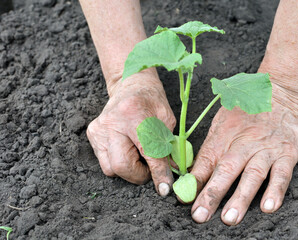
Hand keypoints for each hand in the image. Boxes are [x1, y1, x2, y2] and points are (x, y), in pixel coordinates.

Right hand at [87, 71, 175, 195]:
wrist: (130, 85)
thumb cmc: (151, 101)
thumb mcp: (167, 119)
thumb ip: (169, 146)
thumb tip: (173, 172)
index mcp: (134, 114)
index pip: (147, 152)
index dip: (158, 173)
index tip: (165, 189)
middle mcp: (112, 122)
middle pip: (122, 166)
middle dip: (139, 175)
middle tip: (150, 169)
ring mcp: (99, 128)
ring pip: (111, 168)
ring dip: (129, 170)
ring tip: (139, 156)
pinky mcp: (92, 134)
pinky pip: (105, 161)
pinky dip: (119, 162)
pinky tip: (128, 150)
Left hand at [190, 80, 297, 224]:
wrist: (280, 93)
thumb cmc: (246, 111)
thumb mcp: (222, 122)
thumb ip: (210, 147)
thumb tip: (194, 172)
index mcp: (223, 138)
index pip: (205, 163)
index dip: (194, 182)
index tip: (184, 200)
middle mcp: (242, 145)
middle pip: (225, 171)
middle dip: (211, 195)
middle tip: (200, 215)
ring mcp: (265, 150)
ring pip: (252, 176)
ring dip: (240, 198)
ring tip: (230, 217)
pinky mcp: (286, 153)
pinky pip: (282, 174)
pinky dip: (276, 190)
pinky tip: (268, 207)